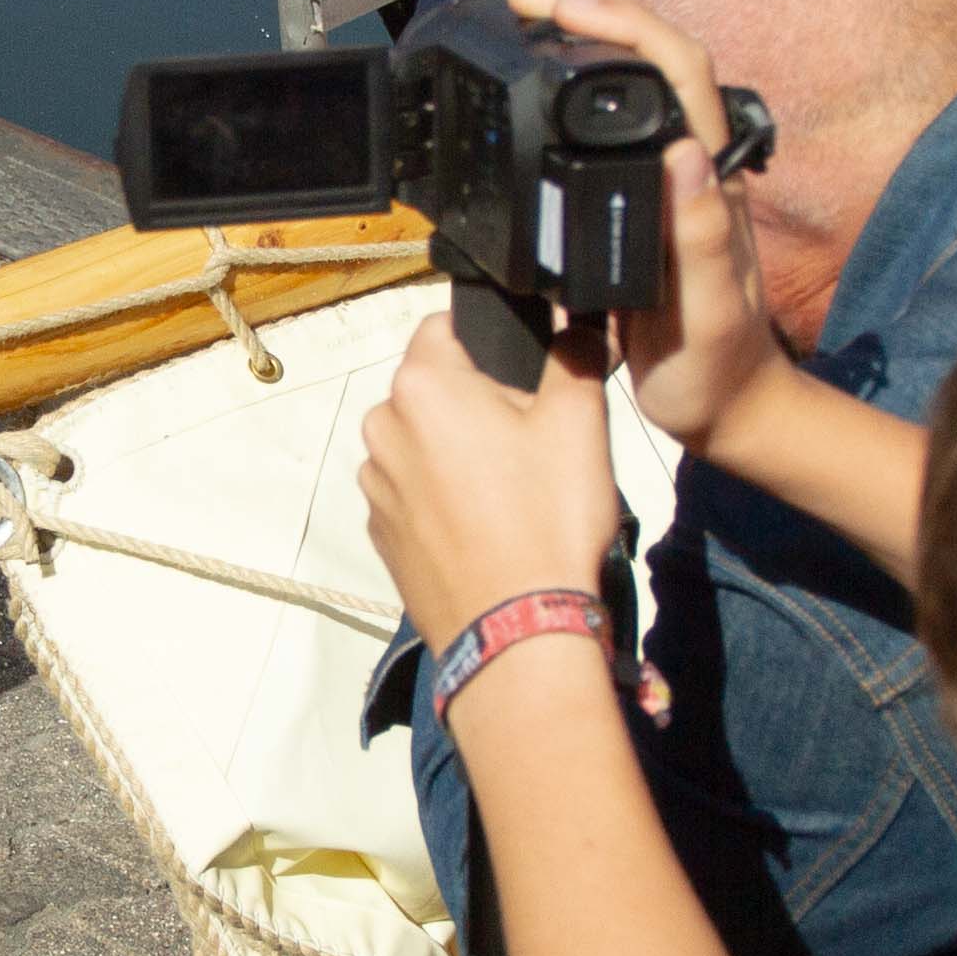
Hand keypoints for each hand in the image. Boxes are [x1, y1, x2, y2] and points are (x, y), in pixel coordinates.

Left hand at [361, 309, 627, 651]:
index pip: (444, 325)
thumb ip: (575, 351)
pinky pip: (414, 494)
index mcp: (421, 385)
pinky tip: (487, 528)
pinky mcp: (382, 534)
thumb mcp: (580, 418)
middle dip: (477, 402)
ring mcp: (375, 486)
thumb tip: (576, 325)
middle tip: (531, 443)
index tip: (525, 376)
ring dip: (458, 453)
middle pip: (434, 389)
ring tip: (512, 494)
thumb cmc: (546, 520)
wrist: (516, 630)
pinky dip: (444, 500)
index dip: (489, 340)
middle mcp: (382, 428)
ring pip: (423, 443)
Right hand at [503, 0, 789, 457]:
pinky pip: (611, 118)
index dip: (625, 27)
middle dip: (597, 8)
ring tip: (530, 10)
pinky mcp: (642, 198)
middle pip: (655, 55)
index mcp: (708, 179)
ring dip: (585, 32)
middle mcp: (692, 165)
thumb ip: (701, 238)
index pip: (679, 71)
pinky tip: (542, 76)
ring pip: (633, 79)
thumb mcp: (708, 314)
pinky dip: (575, 80)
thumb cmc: (717, 368)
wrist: (723, 405)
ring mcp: (667, 178)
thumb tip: (688, 155)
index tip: (564, 11)